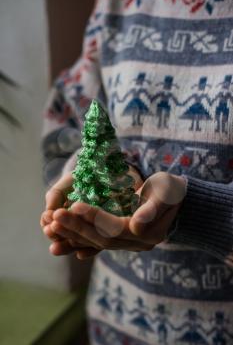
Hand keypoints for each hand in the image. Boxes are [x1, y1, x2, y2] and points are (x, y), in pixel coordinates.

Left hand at [49, 172, 185, 258]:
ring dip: (72, 235)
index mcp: (148, 233)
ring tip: (50, 226)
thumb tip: (136, 226)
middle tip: (54, 217)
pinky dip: (78, 239)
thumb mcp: (165, 194)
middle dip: (76, 227)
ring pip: (95, 243)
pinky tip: (61, 238)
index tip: (74, 206)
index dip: (94, 218)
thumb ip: (152, 209)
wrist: (177, 201)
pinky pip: (96, 243)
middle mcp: (136, 244)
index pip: (115, 227)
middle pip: (101, 238)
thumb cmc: (171, 191)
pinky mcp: (120, 240)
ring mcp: (128, 245)